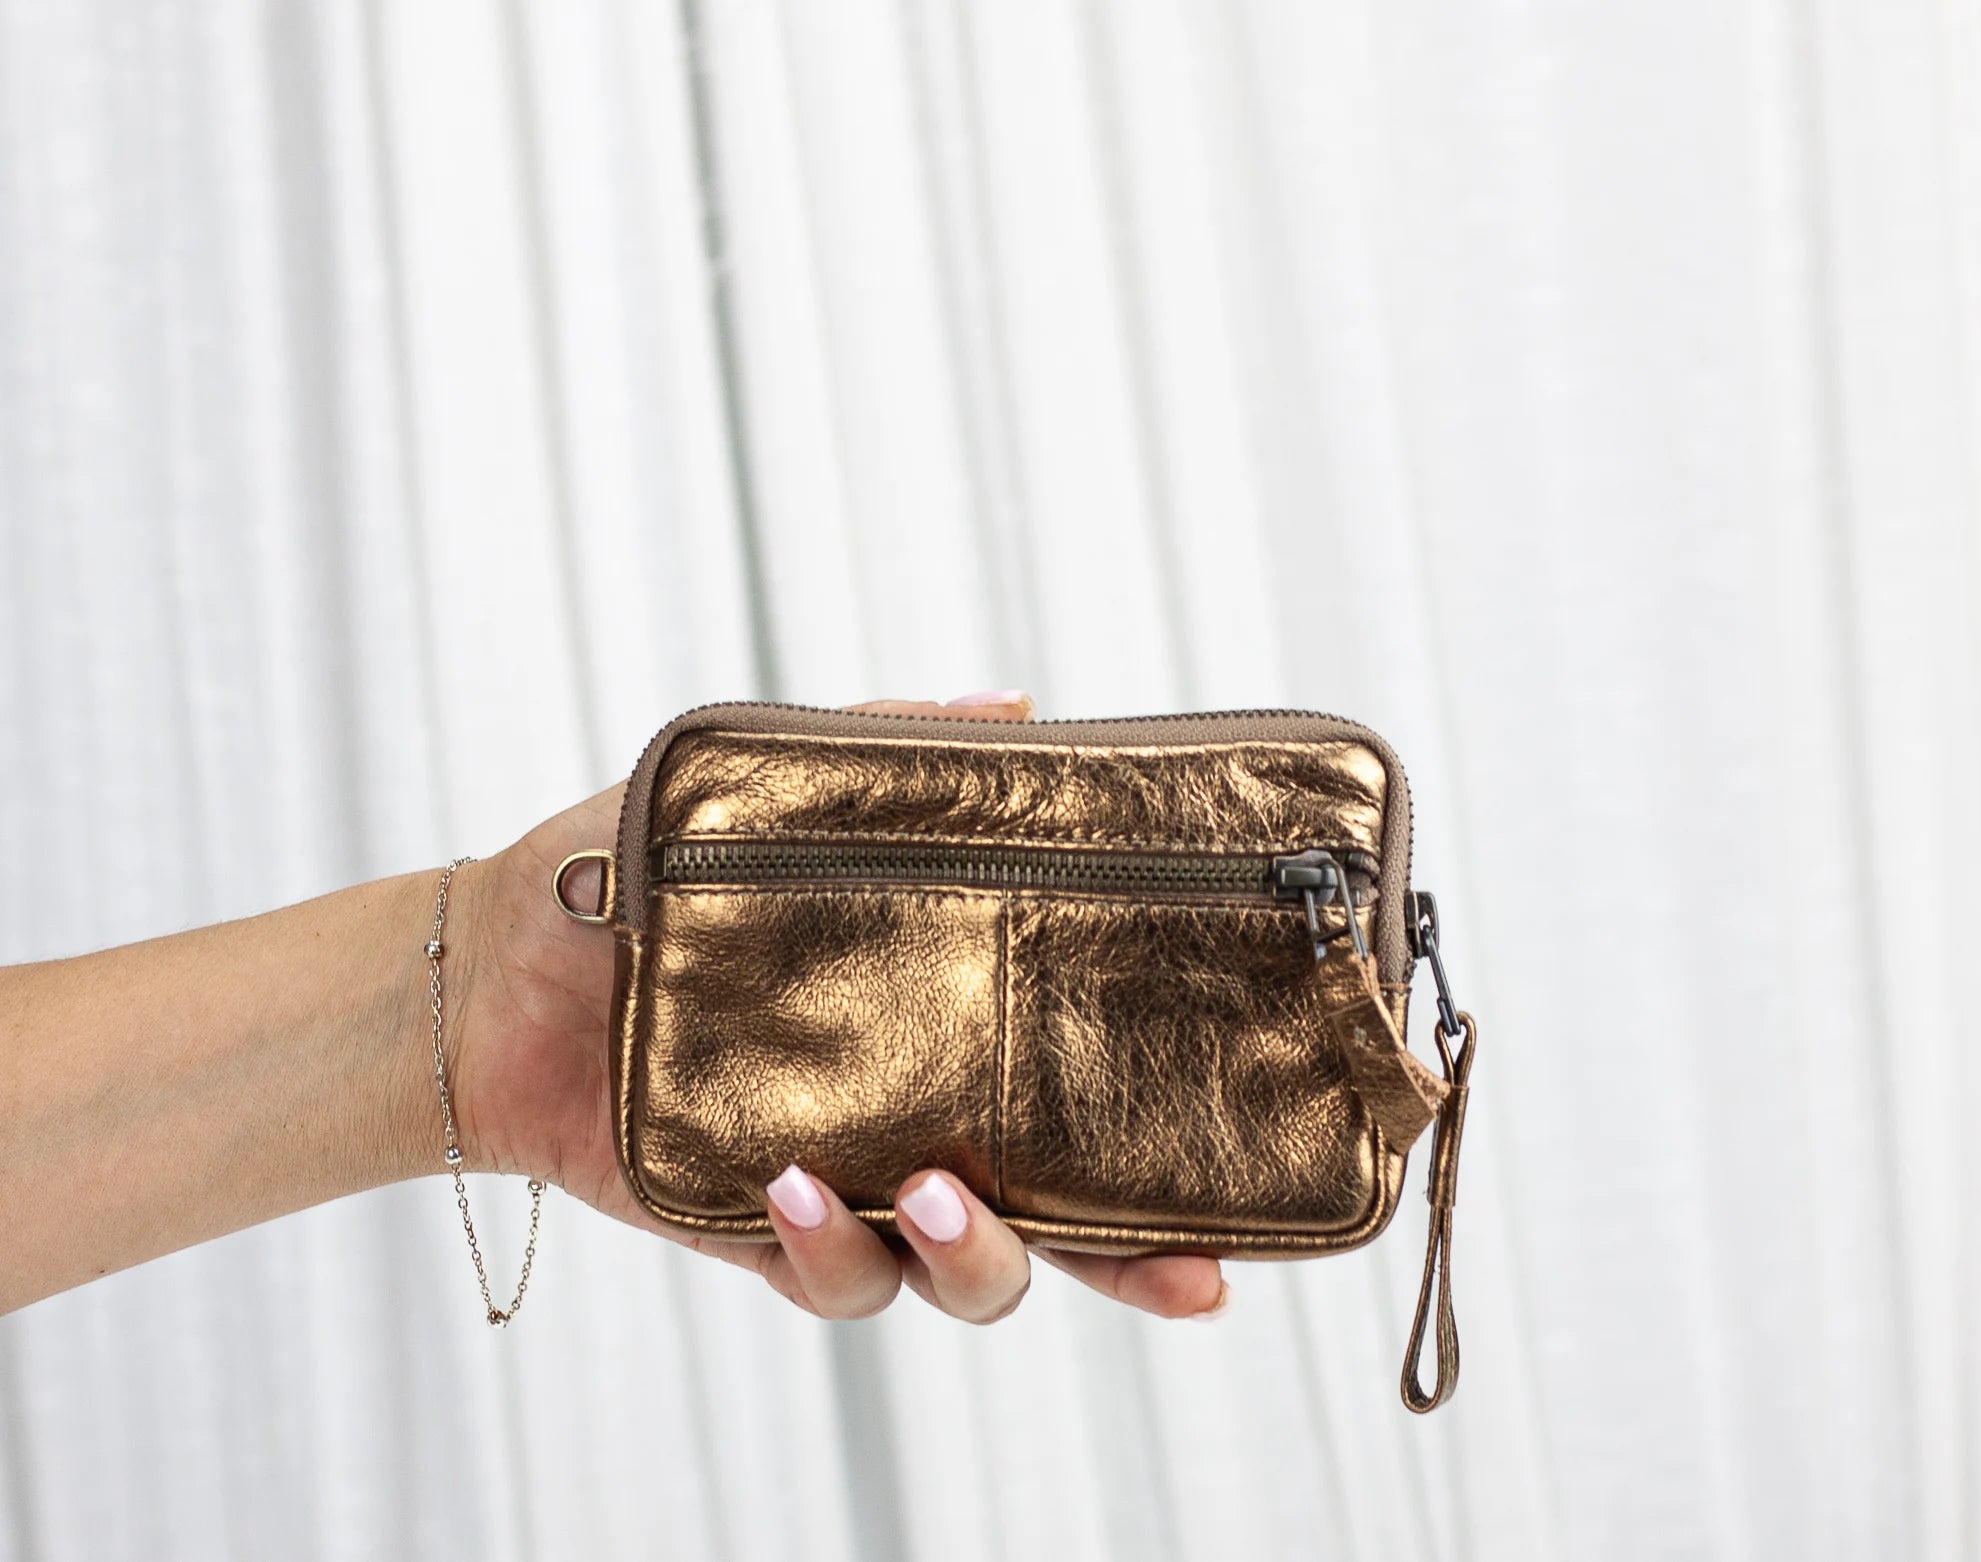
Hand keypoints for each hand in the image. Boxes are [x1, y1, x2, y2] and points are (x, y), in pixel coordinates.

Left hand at [443, 693, 1229, 1325]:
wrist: (498, 953)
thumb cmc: (641, 866)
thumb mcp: (768, 790)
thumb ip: (885, 748)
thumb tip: (1019, 707)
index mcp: (955, 1025)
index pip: (1091, 1092)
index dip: (1179, 1146)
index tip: (1259, 1171)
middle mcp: (923, 1116)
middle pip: (1065, 1221)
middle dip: (1137, 1262)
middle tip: (1184, 1268)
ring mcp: (847, 1181)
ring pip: (955, 1274)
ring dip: (971, 1253)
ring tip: (927, 1193)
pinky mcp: (755, 1227)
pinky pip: (822, 1276)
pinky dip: (823, 1249)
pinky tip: (789, 1184)